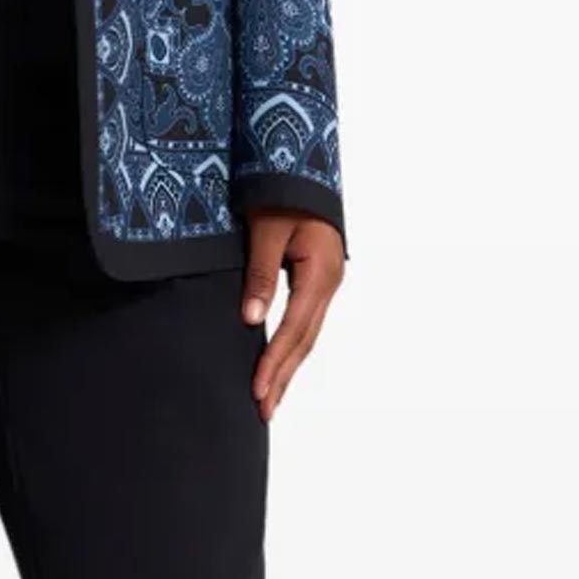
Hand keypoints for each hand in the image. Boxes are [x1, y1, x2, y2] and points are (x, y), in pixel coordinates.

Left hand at [242, 210, 344, 419]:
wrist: (301, 168)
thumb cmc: (282, 193)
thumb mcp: (267, 231)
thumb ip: (260, 275)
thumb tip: (251, 320)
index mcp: (319, 274)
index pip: (294, 330)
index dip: (275, 363)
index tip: (258, 391)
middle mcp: (327, 284)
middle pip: (304, 341)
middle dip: (283, 377)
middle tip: (263, 410)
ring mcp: (325, 283)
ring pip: (307, 335)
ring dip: (287, 366)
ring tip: (270, 397)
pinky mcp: (317, 280)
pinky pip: (304, 321)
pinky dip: (290, 346)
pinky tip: (278, 361)